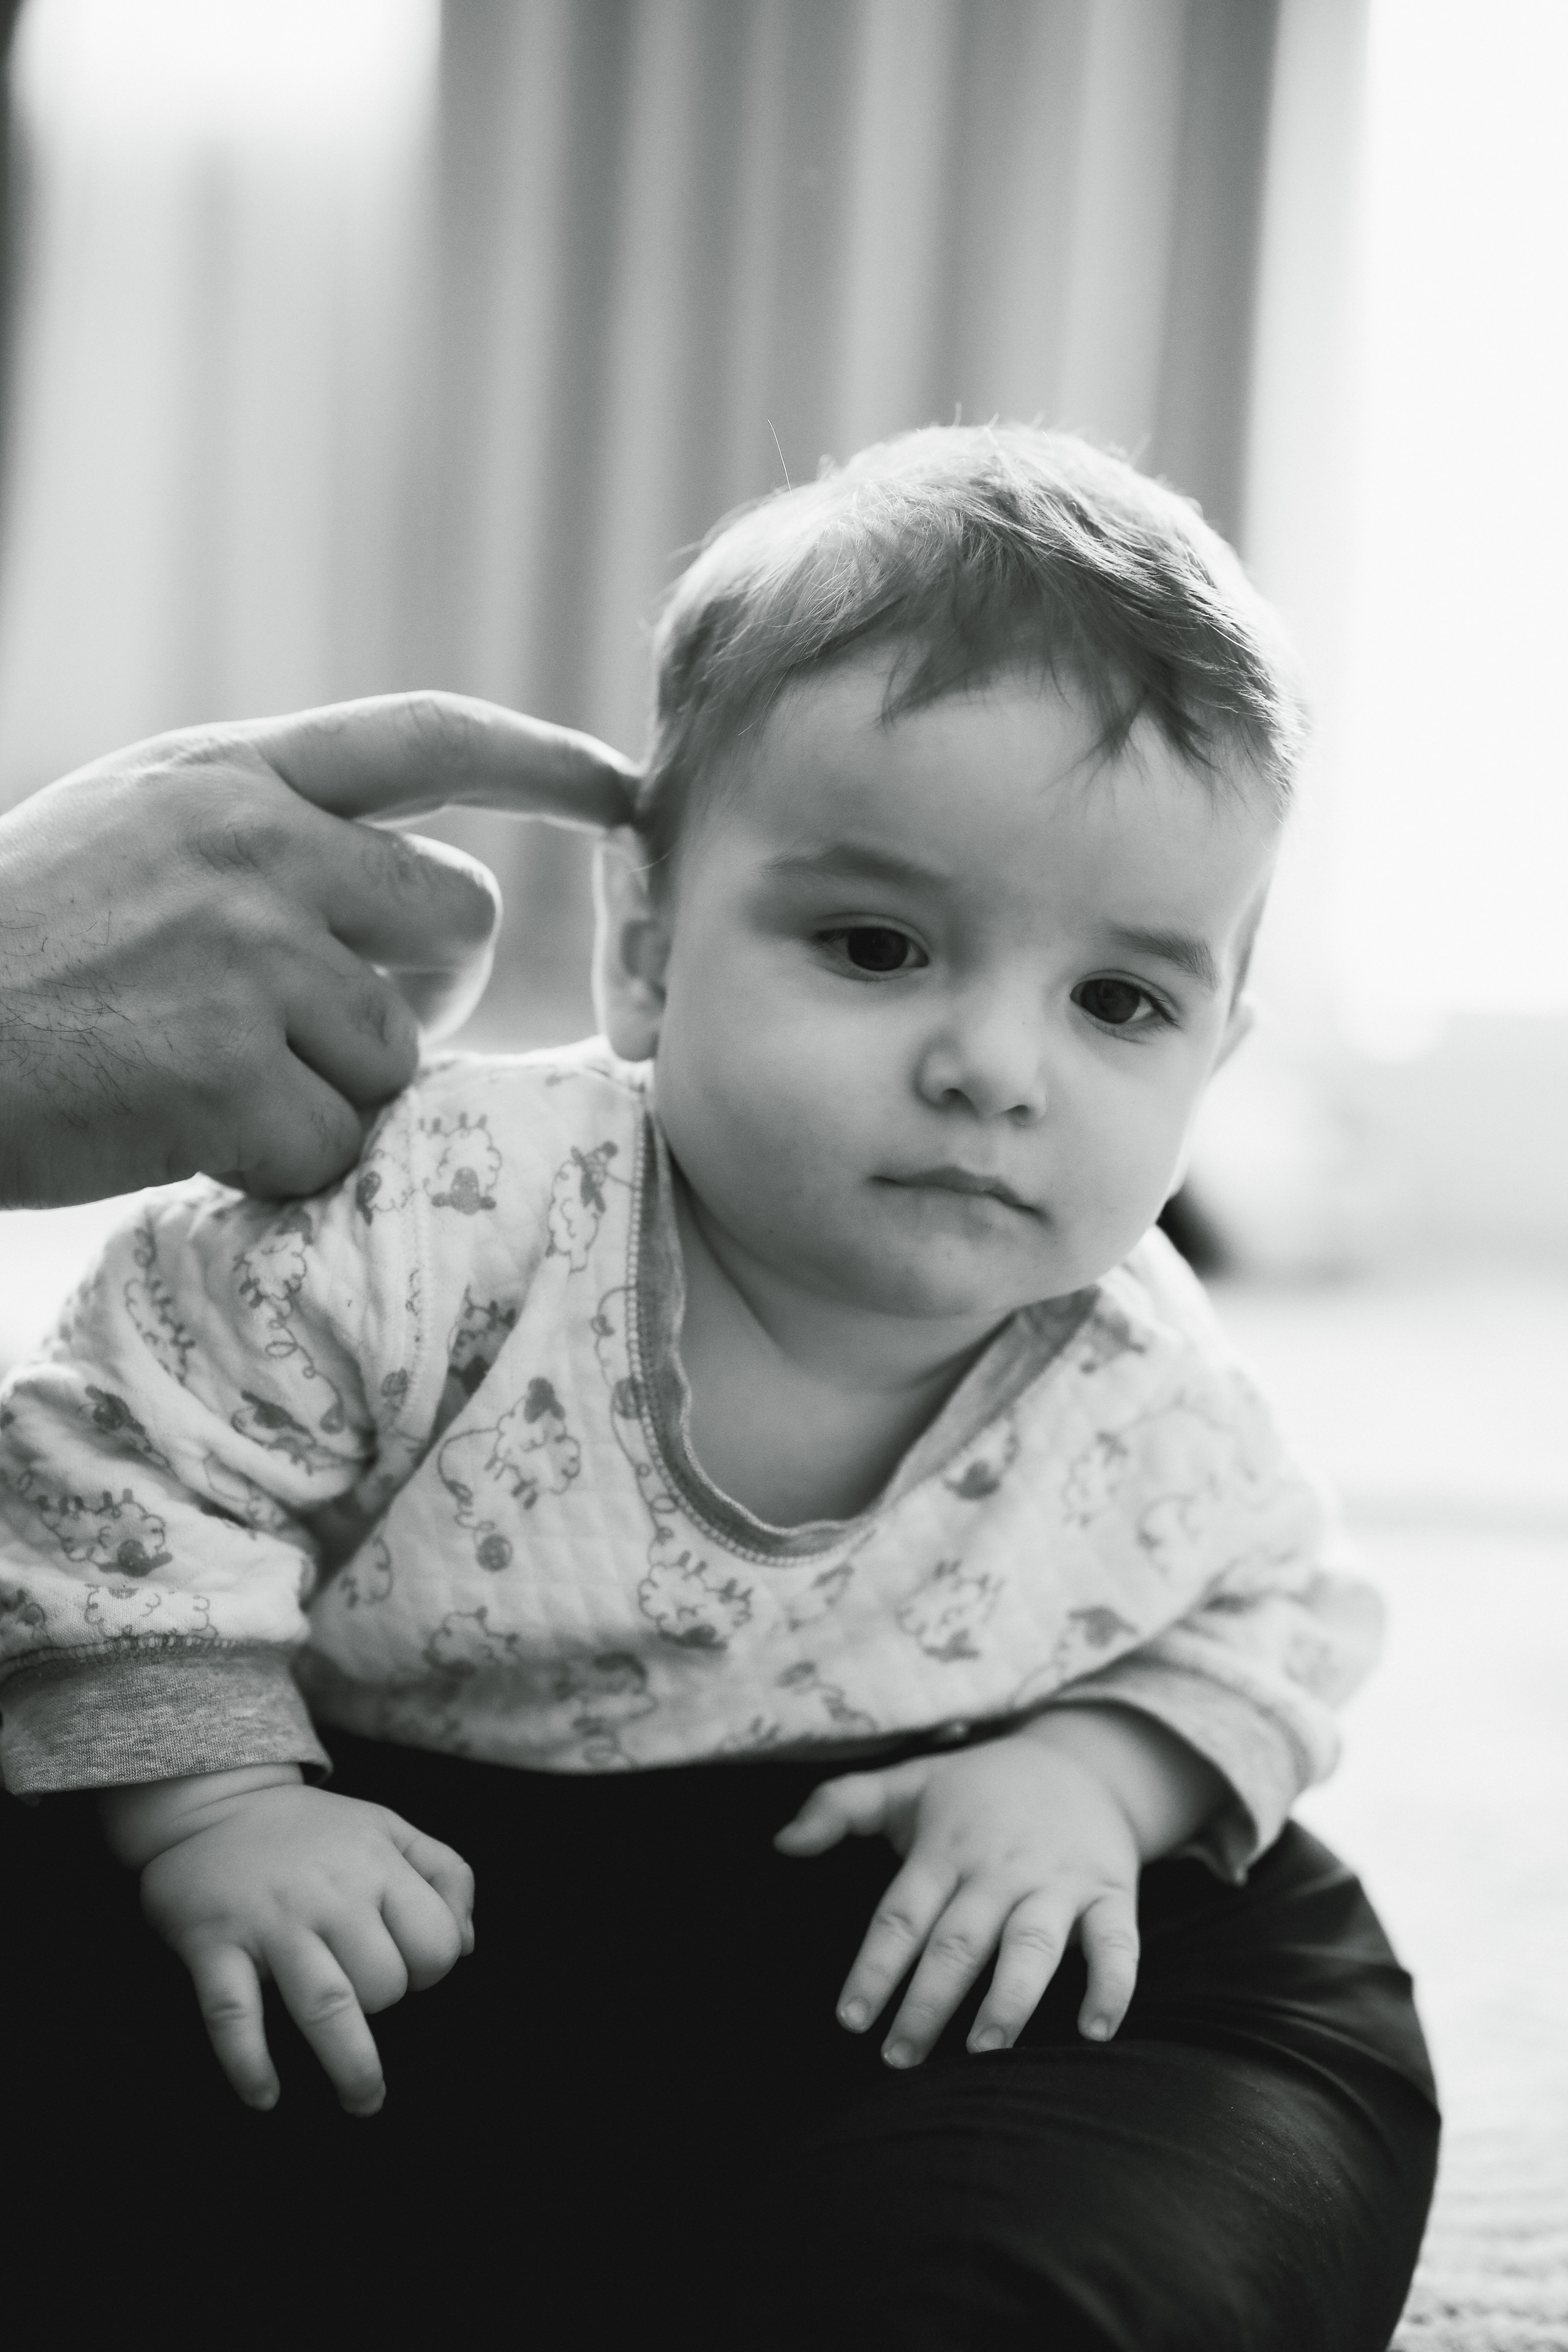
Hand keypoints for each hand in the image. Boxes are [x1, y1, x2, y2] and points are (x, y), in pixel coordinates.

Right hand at [0, 690, 638, 1205]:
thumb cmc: (15, 952)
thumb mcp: (134, 833)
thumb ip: (271, 839)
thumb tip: (419, 906)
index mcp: (230, 777)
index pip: (427, 737)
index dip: (540, 759)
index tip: (624, 788)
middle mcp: (255, 848)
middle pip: (461, 919)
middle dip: (421, 987)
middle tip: (320, 1023)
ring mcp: (245, 959)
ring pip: (398, 1052)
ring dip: (327, 1089)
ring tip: (197, 1073)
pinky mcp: (227, 1074)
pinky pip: (333, 1143)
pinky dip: (276, 1164)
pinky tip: (181, 1132)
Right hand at [104, 1767, 474, 2114]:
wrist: (213, 1803)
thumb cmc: (314, 1831)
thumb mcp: (390, 1828)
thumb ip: (446, 1875)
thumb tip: (467, 1947)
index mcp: (377, 1863)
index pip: (435, 1942)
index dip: (431, 1971)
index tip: (409, 1974)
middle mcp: (329, 1892)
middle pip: (384, 1982)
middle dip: (386, 2009)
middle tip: (368, 2009)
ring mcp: (270, 1920)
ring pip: (325, 2005)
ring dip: (350, 2067)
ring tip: (362, 2104)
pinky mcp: (212, 1943)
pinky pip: (233, 2015)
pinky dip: (250, 2064)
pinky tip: (266, 2097)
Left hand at [776, 1732, 1142, 2066]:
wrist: (1082, 1760)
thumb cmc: (978, 1789)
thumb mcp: (908, 1783)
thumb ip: (840, 1806)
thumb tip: (780, 1843)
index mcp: (944, 1848)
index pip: (902, 1914)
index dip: (875, 1966)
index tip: (849, 2020)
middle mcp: (999, 1869)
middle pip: (959, 1940)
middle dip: (928, 2001)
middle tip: (899, 2059)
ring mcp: (1057, 1882)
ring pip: (1031, 1944)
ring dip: (1009, 1998)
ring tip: (983, 2049)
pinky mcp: (1110, 1893)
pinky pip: (1116, 1943)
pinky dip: (1111, 1986)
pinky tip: (1094, 2032)